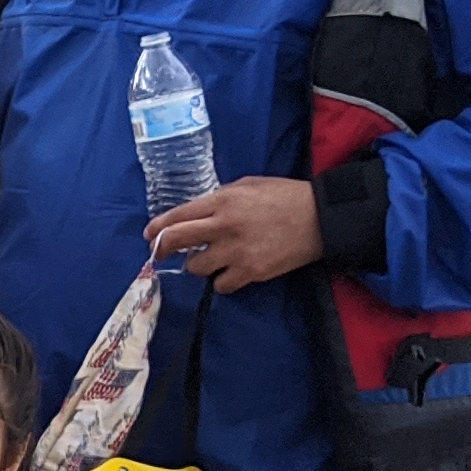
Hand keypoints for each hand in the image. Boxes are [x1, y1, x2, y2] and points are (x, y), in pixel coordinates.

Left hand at [146, 175, 325, 292]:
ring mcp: (237, 252)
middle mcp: (225, 226)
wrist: (321, 219)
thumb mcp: (249, 185)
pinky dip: (222, 281)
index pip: (179, 215)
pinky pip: (221, 285)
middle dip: (162, 248)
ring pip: (196, 268)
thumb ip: (220, 197)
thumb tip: (197, 211)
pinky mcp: (251, 272)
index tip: (150, 234)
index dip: (159, 227)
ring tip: (209, 259)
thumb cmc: (285, 197)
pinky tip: (229, 272)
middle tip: (159, 253)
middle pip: (178, 241)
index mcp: (223, 201)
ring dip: (198, 265)